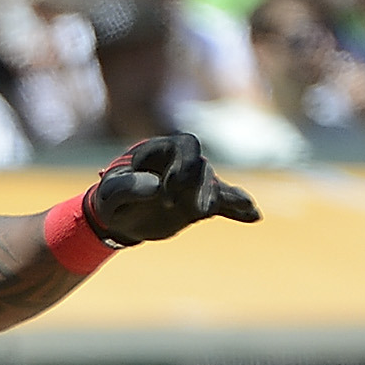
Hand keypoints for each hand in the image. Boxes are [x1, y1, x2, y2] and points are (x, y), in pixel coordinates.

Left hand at [85, 132, 260, 244]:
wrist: (118, 217)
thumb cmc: (111, 197)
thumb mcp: (110, 193)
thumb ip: (128, 187)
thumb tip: (155, 187)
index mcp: (163, 150)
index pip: (185, 147)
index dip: (183, 166)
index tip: (167, 191)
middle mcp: (183, 163)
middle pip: (203, 168)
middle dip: (202, 187)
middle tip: (197, 210)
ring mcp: (194, 184)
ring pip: (214, 187)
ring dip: (217, 200)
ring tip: (212, 212)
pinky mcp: (200, 204)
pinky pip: (225, 203)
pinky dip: (238, 209)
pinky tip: (254, 216)